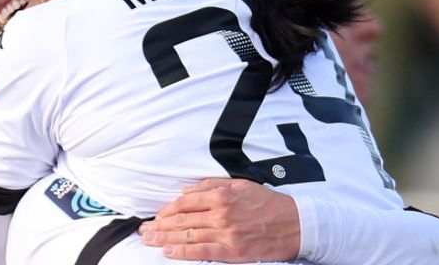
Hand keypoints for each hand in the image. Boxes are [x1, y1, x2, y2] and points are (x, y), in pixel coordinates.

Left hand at [138, 178, 299, 261]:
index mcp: (222, 195)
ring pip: (187, 235)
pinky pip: (202, 252)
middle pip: (181, 219)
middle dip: (159, 225)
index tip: (156, 215)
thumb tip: (186, 190)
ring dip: (164, 238)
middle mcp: (221, 213)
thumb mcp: (241, 185)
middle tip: (143, 230)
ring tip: (148, 240)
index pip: (185, 202)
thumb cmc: (268, 203)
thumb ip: (212, 185)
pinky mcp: (233, 251)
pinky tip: (168, 251)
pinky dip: (182, 252)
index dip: (167, 210)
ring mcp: (226, 233)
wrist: (295, 224)